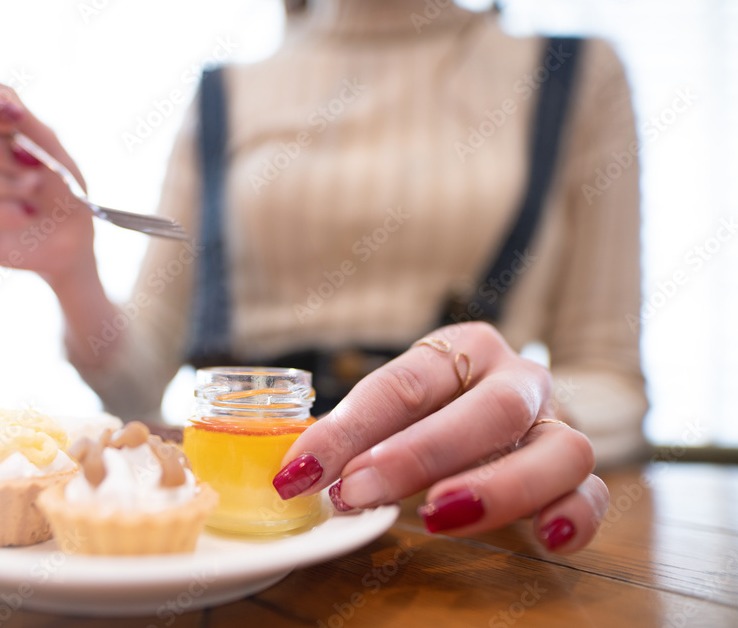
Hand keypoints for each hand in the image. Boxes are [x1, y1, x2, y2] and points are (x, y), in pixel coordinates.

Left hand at [273, 322, 607, 552]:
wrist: (494, 414)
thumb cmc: (429, 413)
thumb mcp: (389, 414)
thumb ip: (355, 439)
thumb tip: (297, 476)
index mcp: (461, 349)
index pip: (404, 384)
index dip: (347, 429)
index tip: (299, 473)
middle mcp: (518, 379)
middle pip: (491, 409)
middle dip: (420, 454)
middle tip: (359, 492)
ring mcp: (557, 424)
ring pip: (558, 449)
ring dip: (498, 487)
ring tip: (437, 516)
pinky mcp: (580, 474)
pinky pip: (593, 494)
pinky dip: (575, 516)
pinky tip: (545, 540)